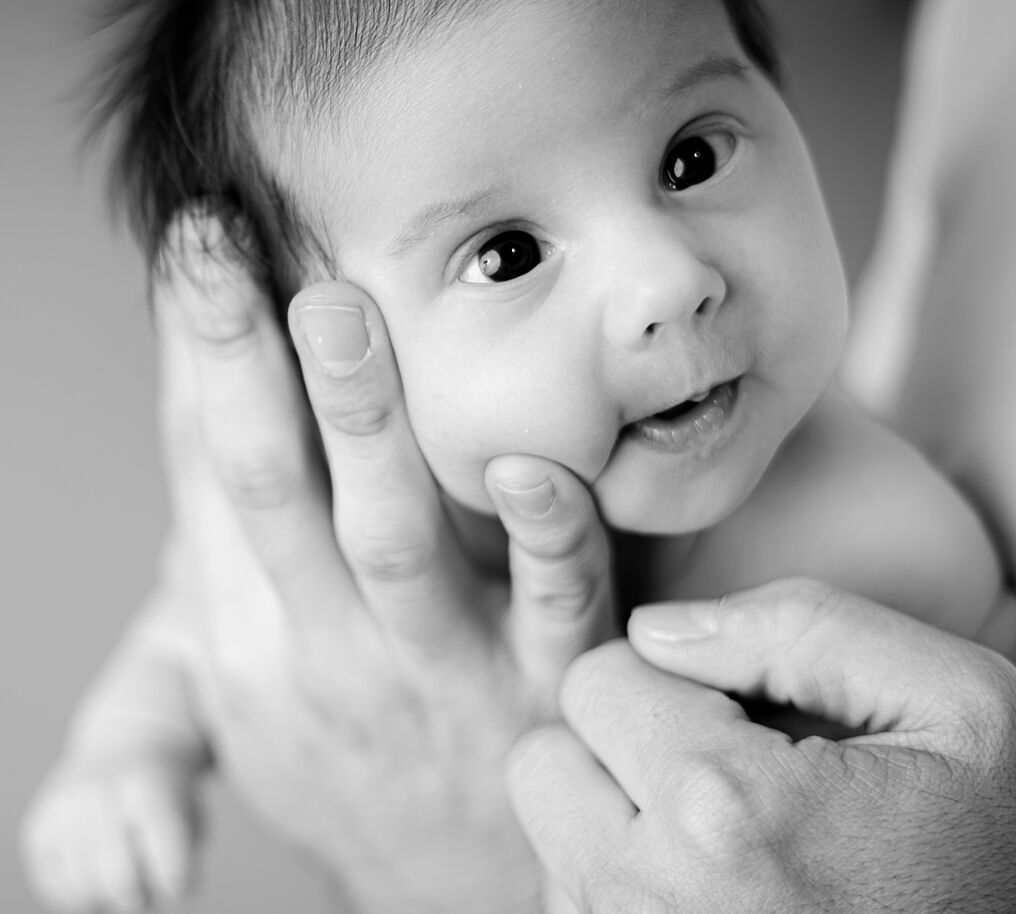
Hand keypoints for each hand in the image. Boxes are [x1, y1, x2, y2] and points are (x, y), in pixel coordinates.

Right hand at [156, 213, 617, 912]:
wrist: (443, 895)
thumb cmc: (333, 746)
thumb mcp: (219, 700)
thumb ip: (168, 638)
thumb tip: (159, 543)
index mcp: (236, 618)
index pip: (203, 463)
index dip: (193, 351)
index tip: (189, 240)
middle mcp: (315, 639)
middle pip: (264, 485)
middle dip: (239, 363)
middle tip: (224, 245)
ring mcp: (430, 667)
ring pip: (389, 532)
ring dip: (359, 422)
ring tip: (338, 308)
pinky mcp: (543, 689)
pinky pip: (549, 604)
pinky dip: (542, 536)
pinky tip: (532, 460)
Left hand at [507, 577, 1015, 912]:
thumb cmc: (999, 849)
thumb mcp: (954, 701)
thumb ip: (798, 626)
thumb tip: (655, 628)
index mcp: (724, 809)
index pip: (595, 679)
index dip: (671, 678)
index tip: (748, 718)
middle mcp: (653, 896)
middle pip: (542, 762)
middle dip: (618, 745)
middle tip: (719, 769)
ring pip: (552, 840)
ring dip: (616, 818)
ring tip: (726, 835)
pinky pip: (578, 903)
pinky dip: (626, 882)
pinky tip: (716, 886)